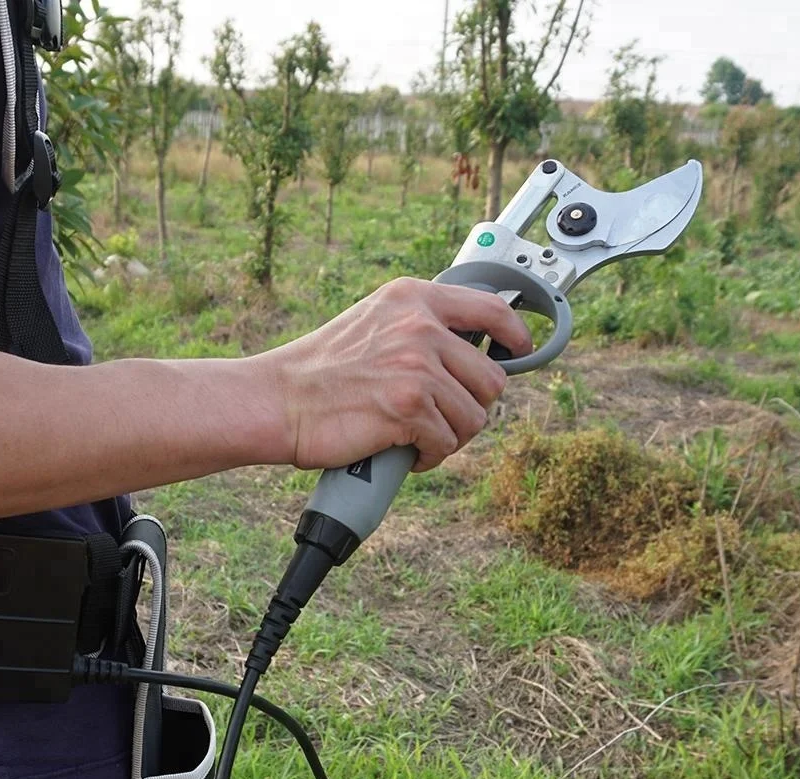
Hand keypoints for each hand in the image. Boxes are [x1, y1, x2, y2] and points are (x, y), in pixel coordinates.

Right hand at [268, 277, 531, 471]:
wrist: (278, 401)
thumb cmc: (321, 370)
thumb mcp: (375, 324)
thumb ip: (420, 327)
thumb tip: (472, 353)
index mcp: (413, 298)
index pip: (491, 309)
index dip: (516, 335)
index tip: (520, 351)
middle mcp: (420, 326)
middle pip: (491, 379)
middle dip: (470, 407)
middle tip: (439, 418)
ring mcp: (416, 366)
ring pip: (474, 418)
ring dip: (449, 437)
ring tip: (415, 436)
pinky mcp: (409, 407)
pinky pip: (447, 444)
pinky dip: (430, 457)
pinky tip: (404, 451)